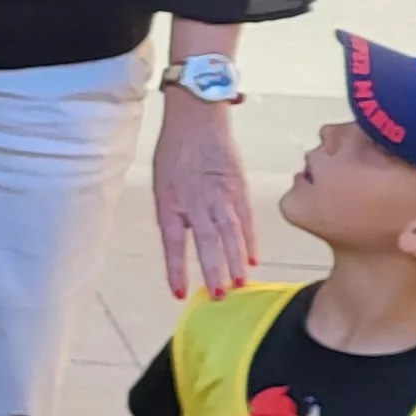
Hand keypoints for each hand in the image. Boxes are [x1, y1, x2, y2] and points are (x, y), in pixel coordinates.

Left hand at [152, 91, 254, 298]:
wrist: (197, 119)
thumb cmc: (174, 152)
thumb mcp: (162, 183)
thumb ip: (173, 212)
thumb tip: (182, 240)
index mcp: (170, 202)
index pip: (172, 243)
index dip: (176, 269)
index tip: (179, 293)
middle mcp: (195, 202)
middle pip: (206, 242)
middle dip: (213, 271)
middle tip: (218, 295)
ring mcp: (220, 196)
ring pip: (229, 235)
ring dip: (234, 262)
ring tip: (240, 284)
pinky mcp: (239, 188)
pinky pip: (246, 219)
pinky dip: (249, 241)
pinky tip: (252, 260)